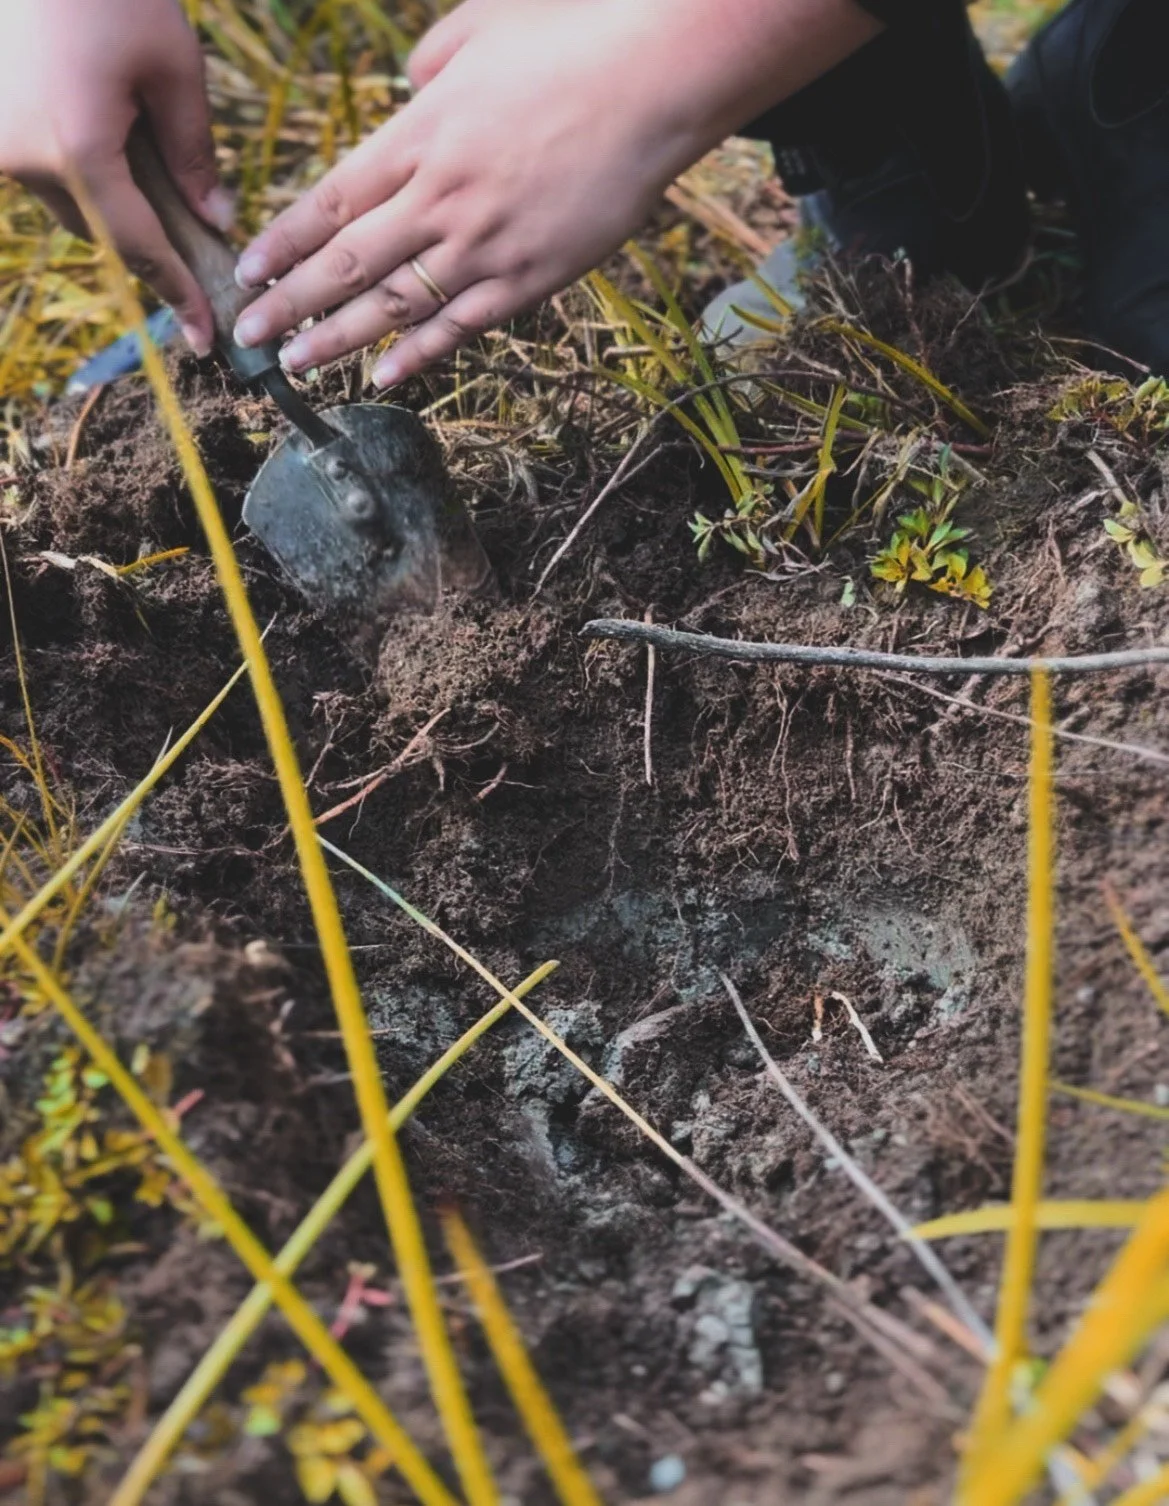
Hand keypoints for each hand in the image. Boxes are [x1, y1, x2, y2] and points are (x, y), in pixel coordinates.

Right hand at [0, 0, 231, 353]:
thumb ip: (196, 154)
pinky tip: (117, 142)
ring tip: (161, 183)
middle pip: (103, 233)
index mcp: (78, 153)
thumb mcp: (174, 68)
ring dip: (114, 205)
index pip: (140, 248)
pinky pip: (46, 172)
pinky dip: (84, 172)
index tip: (207, 336)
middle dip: (151, 245)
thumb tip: (215, 220)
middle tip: (202, 254)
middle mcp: (26, 160)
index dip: (179, 293)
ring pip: (72, 205)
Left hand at [234, 0, 699, 387]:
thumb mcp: (479, 29)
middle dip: (289, 301)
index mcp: (419, 133)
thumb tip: (404, 87)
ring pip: (395, 304)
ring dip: (337, 339)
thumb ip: (427, 64)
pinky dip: (419, 355)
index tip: (247, 270)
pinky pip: (461, 327)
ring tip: (294, 364)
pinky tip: (382, 375)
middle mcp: (441, 196)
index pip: (331, 199)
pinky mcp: (530, 277)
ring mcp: (485, 244)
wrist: (653, 83)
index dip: (285, 240)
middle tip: (245, 334)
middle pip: (347, 261)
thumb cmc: (569, 44)